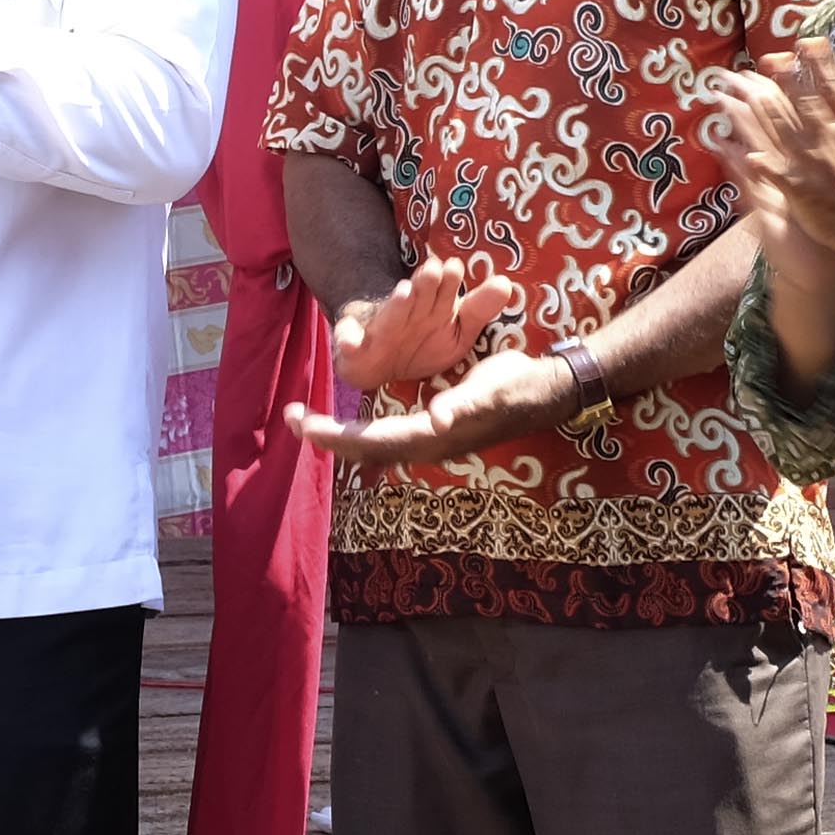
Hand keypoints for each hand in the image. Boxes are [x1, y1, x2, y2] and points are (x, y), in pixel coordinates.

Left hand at [285, 350, 575, 468]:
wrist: (545, 392)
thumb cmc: (517, 385)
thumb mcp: (490, 390)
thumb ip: (463, 405)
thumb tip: (438, 419)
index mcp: (430, 436)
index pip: (370, 442)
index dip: (333, 435)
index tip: (300, 422)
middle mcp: (425, 444)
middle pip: (364, 448)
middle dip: (326, 436)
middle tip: (288, 416)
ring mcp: (430, 441)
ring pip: (373, 446)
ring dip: (340, 436)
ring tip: (307, 421)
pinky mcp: (434, 432)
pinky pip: (389, 440)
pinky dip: (364, 436)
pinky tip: (352, 432)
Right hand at [331, 248, 512, 399]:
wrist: (380, 363)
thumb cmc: (424, 341)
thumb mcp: (457, 331)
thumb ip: (479, 309)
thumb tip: (506, 284)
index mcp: (432, 305)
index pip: (443, 289)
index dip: (449, 280)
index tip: (455, 268)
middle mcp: (407, 311)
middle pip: (418, 295)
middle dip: (425, 283)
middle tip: (435, 269)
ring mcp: (381, 327)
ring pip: (390, 314)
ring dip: (397, 304)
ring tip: (404, 294)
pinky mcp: (355, 345)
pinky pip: (349, 341)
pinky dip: (347, 341)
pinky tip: (350, 343)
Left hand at [708, 44, 834, 293]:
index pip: (831, 84)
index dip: (816, 62)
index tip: (803, 43)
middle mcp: (828, 138)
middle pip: (804, 104)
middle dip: (784, 81)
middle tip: (766, 60)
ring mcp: (811, 164)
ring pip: (783, 132)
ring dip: (761, 112)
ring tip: (741, 93)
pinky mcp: (797, 189)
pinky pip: (776, 174)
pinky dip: (761, 164)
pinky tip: (741, 152)